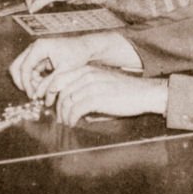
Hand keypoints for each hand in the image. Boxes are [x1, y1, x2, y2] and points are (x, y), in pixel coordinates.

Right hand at [9, 31, 135, 97]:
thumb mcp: (64, 71)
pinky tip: (45, 87)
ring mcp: (36, 52)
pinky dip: (34, 80)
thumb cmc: (78, 55)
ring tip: (42, 91)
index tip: (32, 96)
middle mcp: (35, 47)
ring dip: (29, 82)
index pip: (24, 67)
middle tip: (32, 94)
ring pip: (23, 70)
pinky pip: (30, 71)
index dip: (26, 84)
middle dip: (22, 82)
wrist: (87, 47)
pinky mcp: (39, 58)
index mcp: (39, 47)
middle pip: (17, 67)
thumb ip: (50, 83)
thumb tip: (36, 96)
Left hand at [49, 66, 167, 125]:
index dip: (49, 93)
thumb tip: (69, 103)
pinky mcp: (96, 98)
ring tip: (67, 122)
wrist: (143, 93)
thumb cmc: (124, 91)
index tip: (49, 104)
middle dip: (56, 106)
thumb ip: (85, 87)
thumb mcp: (102, 82)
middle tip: (58, 117)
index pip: (59, 78)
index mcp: (87, 70)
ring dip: (63, 115)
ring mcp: (92, 86)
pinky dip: (71, 119)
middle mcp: (87, 75)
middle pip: (60, 91)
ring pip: (66, 102)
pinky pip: (75, 110)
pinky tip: (74, 123)